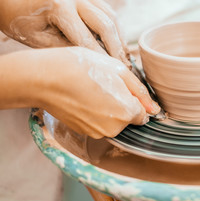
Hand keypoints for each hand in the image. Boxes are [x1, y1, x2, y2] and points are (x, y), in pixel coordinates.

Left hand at [0, 0, 129, 65]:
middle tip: (123, 68)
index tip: (108, 74)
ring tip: (125, 58)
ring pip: (111, 17)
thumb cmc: (25, 24)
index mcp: (60, 7)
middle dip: (116, 49)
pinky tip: (119, 44)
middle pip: (106, 25)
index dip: (100, 59)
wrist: (18, 3)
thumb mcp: (41, 42)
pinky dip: (116, 29)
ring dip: (120, 38)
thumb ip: (67, 49)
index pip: (87, 39)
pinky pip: (108, 12)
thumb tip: (92, 62)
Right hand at [0, 47, 159, 137]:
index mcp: (126, 112)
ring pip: (114, 121)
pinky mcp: (84, 132)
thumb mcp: (118, 70)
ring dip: (108, 109)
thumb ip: (140, 92)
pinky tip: (83, 98)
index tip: (121, 88)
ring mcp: (97, 132)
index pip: (143, 114)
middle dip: (122, 104)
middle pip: (128, 118)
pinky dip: (95, 113)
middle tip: (105, 85)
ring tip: (92, 90)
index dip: (135, 99)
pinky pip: (99, 124)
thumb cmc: (81, 67)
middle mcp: (114, 128)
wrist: (45, 78)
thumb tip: (154, 109)